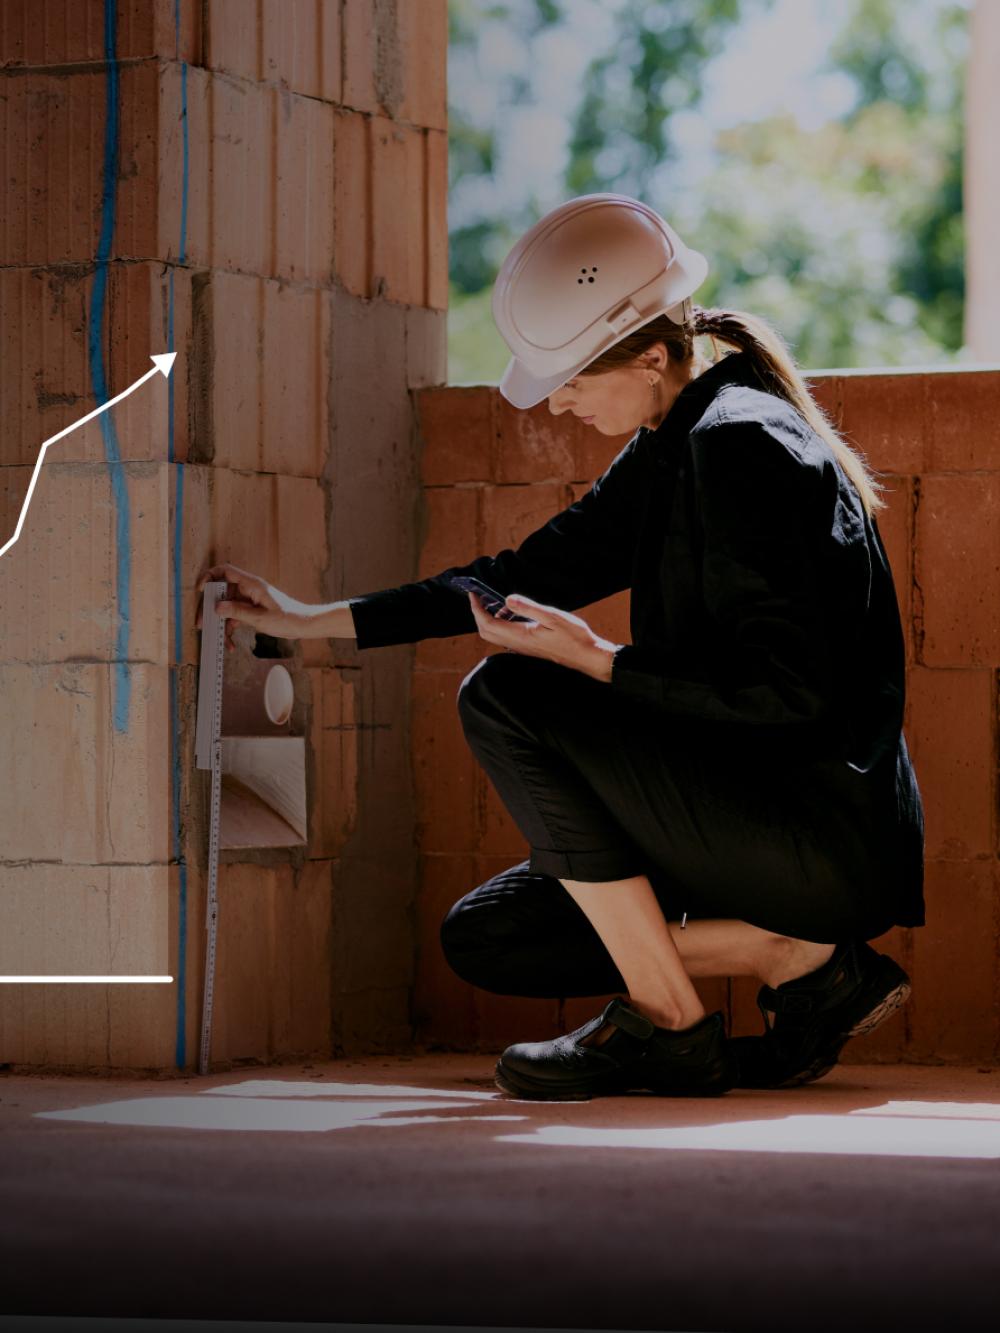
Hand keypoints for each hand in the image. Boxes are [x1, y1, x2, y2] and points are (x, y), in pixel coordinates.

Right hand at [194, 562, 313, 652]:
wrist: (303, 625)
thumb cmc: (287, 618)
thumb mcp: (260, 618)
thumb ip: (237, 612)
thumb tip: (216, 607)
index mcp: (251, 584)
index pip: (225, 571)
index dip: (210, 576)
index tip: (200, 590)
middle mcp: (248, 589)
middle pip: (221, 593)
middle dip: (210, 609)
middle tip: (202, 624)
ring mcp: (249, 600)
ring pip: (226, 607)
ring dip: (221, 623)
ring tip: (220, 640)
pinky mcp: (251, 610)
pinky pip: (235, 616)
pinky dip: (231, 628)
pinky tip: (231, 644)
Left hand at [467, 590, 619, 680]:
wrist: (586, 656)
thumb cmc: (573, 637)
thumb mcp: (552, 617)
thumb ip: (528, 608)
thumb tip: (507, 599)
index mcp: (520, 636)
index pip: (488, 623)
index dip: (477, 609)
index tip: (473, 594)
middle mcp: (518, 645)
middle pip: (486, 632)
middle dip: (478, 614)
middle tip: (478, 598)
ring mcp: (522, 648)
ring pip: (495, 636)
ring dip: (489, 619)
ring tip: (498, 603)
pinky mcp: (528, 648)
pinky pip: (506, 637)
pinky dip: (500, 625)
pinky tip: (512, 614)